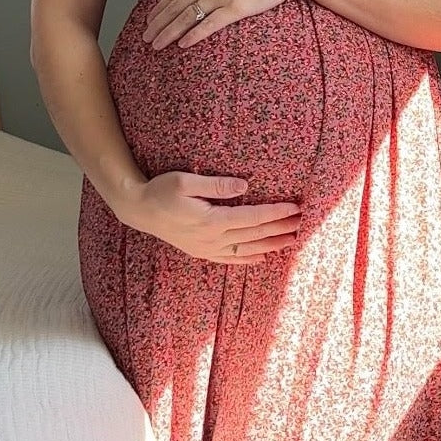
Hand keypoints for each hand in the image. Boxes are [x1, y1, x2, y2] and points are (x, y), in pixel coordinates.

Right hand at [116, 171, 300, 263]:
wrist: (137, 210)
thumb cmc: (160, 191)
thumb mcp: (185, 181)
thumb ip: (215, 184)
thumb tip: (244, 186)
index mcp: (212, 220)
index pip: (253, 217)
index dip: (276, 213)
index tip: (294, 208)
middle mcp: (212, 238)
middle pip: (254, 234)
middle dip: (280, 228)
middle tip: (303, 223)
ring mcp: (206, 248)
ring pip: (246, 249)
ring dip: (270, 245)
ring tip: (291, 241)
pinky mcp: (200, 251)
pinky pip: (229, 259)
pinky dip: (247, 259)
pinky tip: (262, 258)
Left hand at [142, 0, 300, 49]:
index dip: (161, 6)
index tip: (150, 18)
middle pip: (176, 5)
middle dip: (158, 22)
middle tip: (145, 36)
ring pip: (187, 16)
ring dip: (169, 32)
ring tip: (156, 44)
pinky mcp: (236, 7)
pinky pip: (209, 24)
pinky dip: (193, 34)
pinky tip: (182, 44)